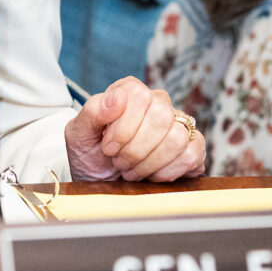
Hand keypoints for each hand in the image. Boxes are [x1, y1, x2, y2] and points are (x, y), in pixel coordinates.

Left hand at [65, 77, 206, 181]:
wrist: (100, 179)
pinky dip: (167, 173)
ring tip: (131, 170)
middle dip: (135, 150)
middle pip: (161, 118)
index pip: (139, 97)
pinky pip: (191, 155)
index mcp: (130, 90)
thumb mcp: (78, 133)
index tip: (108, 148)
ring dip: (148, 164)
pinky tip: (151, 175)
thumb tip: (118, 96)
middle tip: (119, 162)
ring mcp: (178, 124)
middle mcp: (158, 102)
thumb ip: (93, 111)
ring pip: (176, 138)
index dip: (123, 128)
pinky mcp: (193, 147)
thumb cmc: (89, 152)